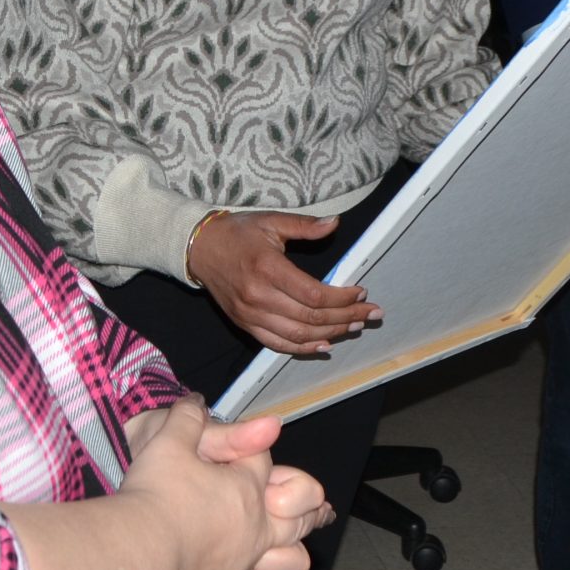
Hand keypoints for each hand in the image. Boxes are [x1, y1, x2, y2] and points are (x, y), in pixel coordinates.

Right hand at [118, 397, 328, 569]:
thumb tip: (200, 399)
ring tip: (289, 554)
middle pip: (296, 517)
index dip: (256, 449)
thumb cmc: (155, 495)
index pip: (263, 461)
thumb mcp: (168, 443)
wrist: (135, 553)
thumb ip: (189, 419)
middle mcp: (254, 528)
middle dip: (306, 510)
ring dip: (289, 555)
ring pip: (287, 562)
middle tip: (321, 509)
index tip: (252, 446)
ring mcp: (241, 562)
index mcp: (247, 487)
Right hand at [189, 211, 380, 355]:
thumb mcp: (271, 221)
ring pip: (298, 334)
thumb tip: (335, 223)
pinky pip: (277, 344)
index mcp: (267, 268)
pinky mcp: (245, 324)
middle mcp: (259, 296)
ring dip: (331, 333)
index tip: (361, 293)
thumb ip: (304, 225)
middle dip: (346, 317)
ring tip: (354, 327)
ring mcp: (250, 314)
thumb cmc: (237, 233)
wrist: (199, 249)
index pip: (313, 293)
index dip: (342, 298)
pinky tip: (324, 344)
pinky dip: (303, 348)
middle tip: (370, 314)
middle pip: (311, 316)